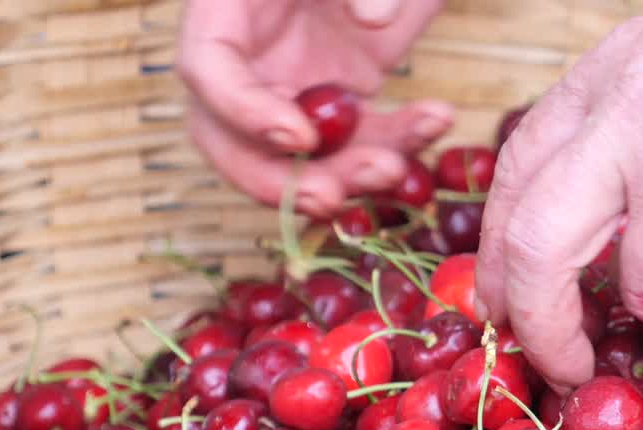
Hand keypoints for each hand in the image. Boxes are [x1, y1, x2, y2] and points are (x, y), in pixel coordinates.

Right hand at [179, 0, 450, 217]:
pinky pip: (358, 142)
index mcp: (227, 6)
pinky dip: (396, 145)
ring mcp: (293, 83)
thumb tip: (373, 18)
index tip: (301, 137)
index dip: (245, 113)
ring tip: (399, 171)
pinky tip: (435, 122)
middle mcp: (250, 53)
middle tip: (337, 197)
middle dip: (283, 179)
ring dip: (347, 176)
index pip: (207, 70)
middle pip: (233, 138)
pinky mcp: (342, 101)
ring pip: (299, 158)